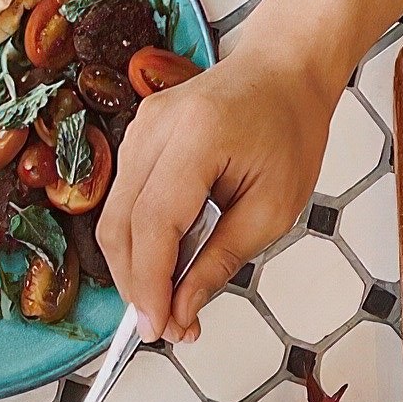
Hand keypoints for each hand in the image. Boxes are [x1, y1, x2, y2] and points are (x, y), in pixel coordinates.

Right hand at [95, 0, 402, 344]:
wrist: (281, 71)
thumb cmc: (289, 131)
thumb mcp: (273, 210)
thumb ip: (221, 260)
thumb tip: (182, 310)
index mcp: (196, 137)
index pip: (154, 223)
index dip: (150, 283)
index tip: (159, 328)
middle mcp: (154, 128)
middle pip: (121, 224)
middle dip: (137, 286)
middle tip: (167, 330)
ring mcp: (139, 129)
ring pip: (114, 218)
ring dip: (134, 270)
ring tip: (170, 307)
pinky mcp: (136, 139)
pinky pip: (123, 203)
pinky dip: (139, 244)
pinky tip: (165, 269)